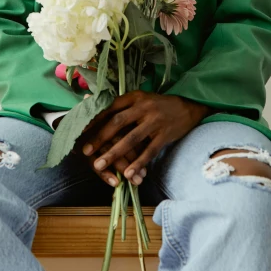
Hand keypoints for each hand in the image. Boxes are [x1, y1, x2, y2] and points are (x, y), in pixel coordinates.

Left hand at [78, 91, 212, 184]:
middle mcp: (144, 107)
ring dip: (114, 153)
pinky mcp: (165, 135)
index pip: (111, 107)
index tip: (81, 131)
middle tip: (86, 150)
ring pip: (131, 139)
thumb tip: (90, 103)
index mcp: (135, 97)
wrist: (189, 107)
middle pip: (117, 123)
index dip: (95, 119)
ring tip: (100, 165)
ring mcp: (155, 121)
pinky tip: (128, 174)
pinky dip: (138, 163)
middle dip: (100, 138)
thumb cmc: (159, 105)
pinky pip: (149, 151)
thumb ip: (121, 104)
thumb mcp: (141, 99)